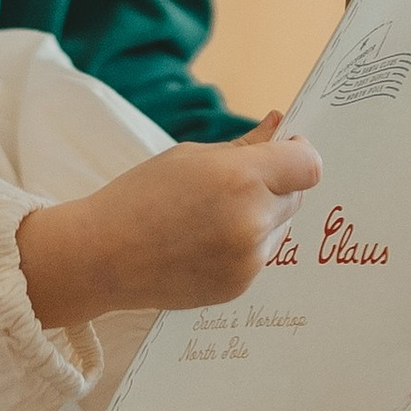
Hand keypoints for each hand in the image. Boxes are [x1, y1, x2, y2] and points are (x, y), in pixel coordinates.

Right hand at [19, 114, 323, 330]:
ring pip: (280, 228)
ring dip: (260, 218)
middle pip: (297, 196)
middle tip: (231, 185)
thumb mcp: (189, 157)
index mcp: (241, 179)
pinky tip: (202, 243)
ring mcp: (248, 260)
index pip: (309, 165)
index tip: (283, 150)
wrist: (101, 256)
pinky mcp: (240, 286)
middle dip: (274, 186)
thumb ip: (243, 145)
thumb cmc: (139, 197)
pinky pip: (260, 256)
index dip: (299, 153)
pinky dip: (242, 246)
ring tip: (208, 218)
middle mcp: (252, 221)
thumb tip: (278, 124)